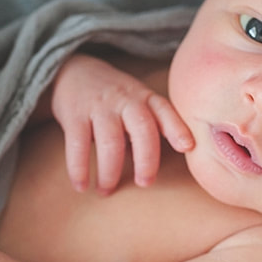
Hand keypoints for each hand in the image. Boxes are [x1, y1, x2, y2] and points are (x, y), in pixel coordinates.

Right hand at [51, 53, 192, 192]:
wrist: (74, 71)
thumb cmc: (113, 97)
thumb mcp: (137, 103)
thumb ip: (149, 129)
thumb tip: (157, 167)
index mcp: (144, 98)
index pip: (164, 111)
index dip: (177, 128)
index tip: (187, 147)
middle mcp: (125, 100)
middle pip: (142, 129)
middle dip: (146, 159)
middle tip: (144, 183)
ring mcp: (99, 106)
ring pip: (110, 141)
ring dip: (110, 171)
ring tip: (106, 190)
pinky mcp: (74, 114)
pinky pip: (77, 144)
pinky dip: (79, 168)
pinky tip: (81, 186)